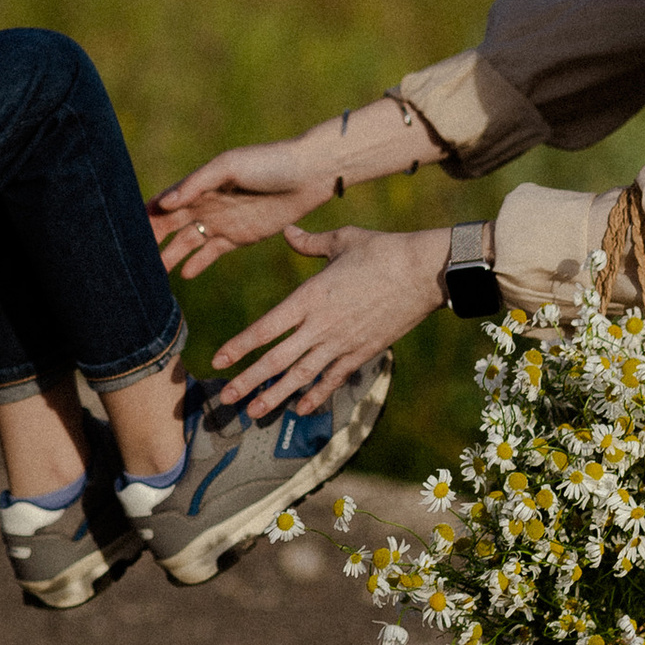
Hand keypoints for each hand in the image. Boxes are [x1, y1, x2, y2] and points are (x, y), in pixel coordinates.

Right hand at [149, 132, 339, 278]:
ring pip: (186, 243)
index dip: (143, 217)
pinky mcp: (239, 237)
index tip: (121, 235)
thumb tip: (164, 203)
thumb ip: (196, 184)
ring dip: (170, 257)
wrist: (308, 175)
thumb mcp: (229, 167)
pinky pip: (211, 253)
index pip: (162, 204)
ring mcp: (221, 221)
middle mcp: (204, 204)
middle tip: (130, 262)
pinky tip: (185, 275)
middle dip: (149, 242)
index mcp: (198, 184)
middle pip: (168, 227)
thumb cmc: (267, 162)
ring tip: (153, 275)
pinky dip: (197, 263)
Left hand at [210, 226, 444, 421]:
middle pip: (277, 359)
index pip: (266, 327)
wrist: (425, 272)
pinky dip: (316, 395)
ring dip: (276, 395)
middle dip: (249, 381)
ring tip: (254, 412)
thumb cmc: (383, 250)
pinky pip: (334, 378)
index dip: (240, 346)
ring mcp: (343, 343)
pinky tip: (301, 408)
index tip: (219, 359)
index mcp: (310, 296)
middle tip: (226, 399)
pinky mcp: (364, 352)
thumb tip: (289, 231)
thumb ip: (310, 242)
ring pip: (302, 376)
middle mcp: (322, 325)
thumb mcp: (342, 239)